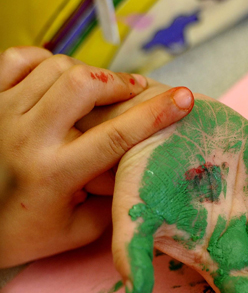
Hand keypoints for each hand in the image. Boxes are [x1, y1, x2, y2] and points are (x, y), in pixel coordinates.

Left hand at [0, 47, 194, 266]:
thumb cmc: (23, 233)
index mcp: (56, 173)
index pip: (117, 134)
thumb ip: (114, 204)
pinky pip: (20, 59)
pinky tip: (61, 76)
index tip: (184, 98)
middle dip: (120, 83)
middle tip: (135, 91)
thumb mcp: (77, 231)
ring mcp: (3, 113)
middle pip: (84, 84)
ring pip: (56, 67)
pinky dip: (47, 59)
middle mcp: (28, 137)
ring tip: (103, 86)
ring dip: (89, 72)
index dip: (156, 113)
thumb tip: (144, 173)